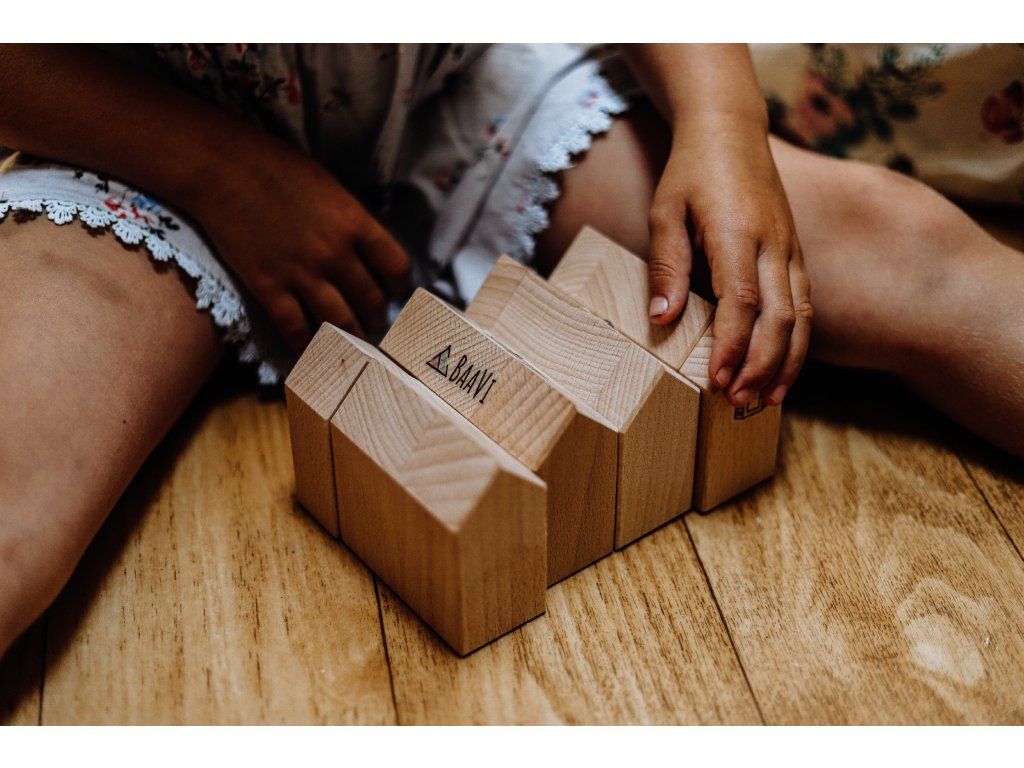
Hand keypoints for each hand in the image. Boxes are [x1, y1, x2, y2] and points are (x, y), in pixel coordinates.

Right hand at [192, 139, 410, 350]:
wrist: (221, 168)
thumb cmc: (277, 167)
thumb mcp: (331, 187)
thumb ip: (353, 220)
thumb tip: (373, 249)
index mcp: (355, 223)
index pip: (396, 268)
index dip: (401, 287)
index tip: (396, 293)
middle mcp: (334, 253)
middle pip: (371, 301)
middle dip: (377, 318)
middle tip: (375, 324)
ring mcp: (301, 273)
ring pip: (340, 322)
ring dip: (352, 337)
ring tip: (355, 342)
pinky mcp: (268, 287)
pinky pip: (295, 329)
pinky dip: (308, 346)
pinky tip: (313, 351)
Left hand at [647, 113, 811, 406]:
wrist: (730, 130)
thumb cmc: (690, 173)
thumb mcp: (664, 212)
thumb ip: (667, 265)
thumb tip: (663, 320)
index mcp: (738, 232)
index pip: (740, 301)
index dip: (731, 345)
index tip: (715, 379)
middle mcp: (773, 243)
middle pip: (779, 316)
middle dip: (760, 365)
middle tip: (736, 400)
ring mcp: (790, 248)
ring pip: (801, 315)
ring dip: (785, 362)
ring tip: (765, 401)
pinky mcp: (796, 253)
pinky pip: (805, 304)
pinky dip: (797, 343)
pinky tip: (782, 371)